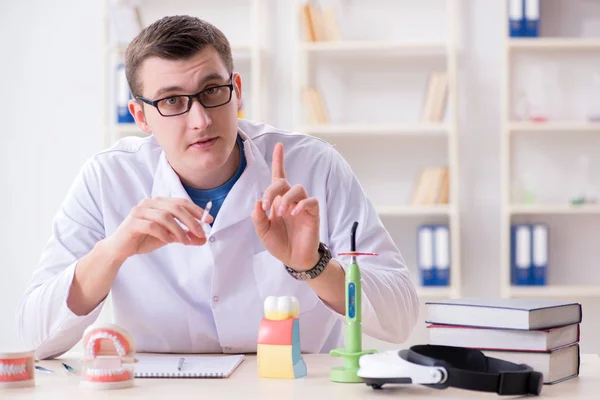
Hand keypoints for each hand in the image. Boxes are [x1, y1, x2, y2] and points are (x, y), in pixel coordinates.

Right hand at [106, 197, 212, 261]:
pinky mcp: (132, 223)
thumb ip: (185, 236)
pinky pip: (152, 226)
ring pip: (165, 216)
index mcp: (158, 202)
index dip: (197, 210)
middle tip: (201, 233)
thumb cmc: (144, 239)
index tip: (210, 220)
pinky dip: (164, 234)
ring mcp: (139, 212)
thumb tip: (203, 239)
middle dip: (191, 221)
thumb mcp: (169, 237)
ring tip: (185, 241)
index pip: (181, 202)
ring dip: (178, 230)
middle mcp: (149, 203)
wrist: (120, 249)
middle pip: (175, 207)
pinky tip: (169, 241)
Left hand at [251, 143, 320, 271]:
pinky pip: (310, 201)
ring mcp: (302, 205)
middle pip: (283, 182)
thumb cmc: (279, 243)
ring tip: (281, 214)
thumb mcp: (263, 232)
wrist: (294, 259)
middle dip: (272, 191)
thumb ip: (258, 217)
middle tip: (268, 206)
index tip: (278, 146)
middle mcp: (290, 199)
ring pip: (297, 189)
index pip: (277, 176)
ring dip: (286, 199)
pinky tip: (294, 213)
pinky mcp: (312, 213)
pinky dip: (301, 205)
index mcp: (277, 200)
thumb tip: (258, 202)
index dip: (278, 161)